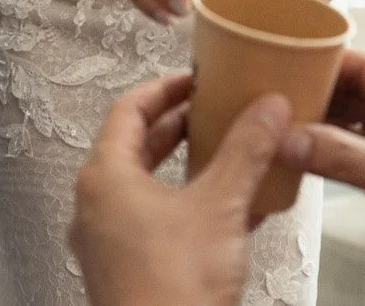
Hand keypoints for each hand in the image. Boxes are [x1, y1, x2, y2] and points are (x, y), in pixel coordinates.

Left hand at [70, 74, 290, 305]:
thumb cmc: (174, 285)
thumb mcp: (220, 205)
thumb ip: (246, 149)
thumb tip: (268, 107)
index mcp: (104, 176)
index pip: (129, 109)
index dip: (166, 88)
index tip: (197, 79)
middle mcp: (95, 205)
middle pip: (136, 146)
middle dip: (180, 128)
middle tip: (215, 111)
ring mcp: (105, 241)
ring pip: (147, 187)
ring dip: (187, 168)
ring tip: (228, 156)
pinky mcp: (124, 271)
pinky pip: (154, 223)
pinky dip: (188, 207)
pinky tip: (232, 212)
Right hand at [280, 49, 364, 267]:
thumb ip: (348, 157)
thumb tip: (293, 138)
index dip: (331, 64)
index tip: (292, 62)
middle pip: (361, 96)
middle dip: (322, 95)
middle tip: (280, 96)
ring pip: (357, 127)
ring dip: (323, 126)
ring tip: (284, 123)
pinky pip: (358, 157)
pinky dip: (331, 154)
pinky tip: (307, 155)